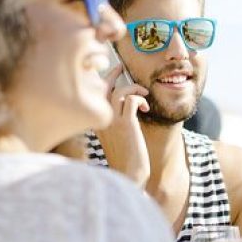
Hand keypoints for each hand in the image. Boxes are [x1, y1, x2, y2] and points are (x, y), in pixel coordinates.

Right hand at [94, 65, 150, 187]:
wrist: (129, 175)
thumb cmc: (126, 158)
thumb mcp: (117, 136)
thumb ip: (117, 120)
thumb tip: (128, 104)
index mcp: (96, 122)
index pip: (94, 95)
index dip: (103, 80)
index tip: (114, 72)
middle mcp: (100, 120)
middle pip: (102, 89)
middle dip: (112, 74)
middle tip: (122, 66)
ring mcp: (112, 122)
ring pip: (119, 92)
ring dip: (133, 88)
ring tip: (144, 94)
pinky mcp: (126, 125)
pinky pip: (132, 101)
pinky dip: (140, 99)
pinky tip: (147, 108)